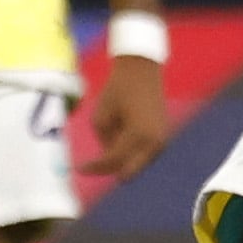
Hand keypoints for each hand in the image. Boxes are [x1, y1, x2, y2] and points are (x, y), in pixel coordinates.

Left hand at [86, 53, 169, 182]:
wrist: (142, 71)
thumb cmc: (118, 89)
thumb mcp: (101, 115)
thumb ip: (103, 140)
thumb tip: (107, 159)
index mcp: (139, 135)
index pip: (113, 160)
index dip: (94, 166)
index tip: (79, 168)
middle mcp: (154, 142)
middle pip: (128, 171)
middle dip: (109, 168)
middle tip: (90, 164)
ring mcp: (162, 141)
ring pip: (136, 164)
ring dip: (121, 158)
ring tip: (115, 128)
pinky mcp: (163, 138)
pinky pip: (143, 154)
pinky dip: (131, 151)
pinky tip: (124, 128)